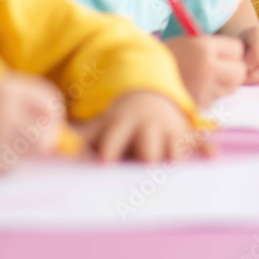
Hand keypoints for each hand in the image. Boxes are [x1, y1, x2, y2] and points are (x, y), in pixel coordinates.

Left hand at [76, 91, 211, 162]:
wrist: (149, 95)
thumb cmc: (119, 120)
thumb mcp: (98, 124)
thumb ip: (77, 139)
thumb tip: (46, 149)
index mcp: (123, 126)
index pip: (115, 140)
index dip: (110, 150)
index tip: (105, 163)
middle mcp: (148, 128)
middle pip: (149, 144)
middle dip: (149, 153)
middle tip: (148, 163)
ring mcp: (168, 131)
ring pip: (175, 143)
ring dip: (177, 152)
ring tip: (179, 163)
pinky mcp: (186, 135)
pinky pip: (199, 141)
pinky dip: (206, 148)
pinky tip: (213, 158)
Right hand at [165, 35, 245, 107]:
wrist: (137, 77)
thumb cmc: (164, 57)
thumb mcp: (188, 43)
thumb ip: (212, 48)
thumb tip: (238, 54)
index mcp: (204, 47)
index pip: (237, 48)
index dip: (231, 52)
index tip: (221, 54)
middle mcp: (208, 68)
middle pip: (240, 71)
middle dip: (233, 70)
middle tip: (220, 69)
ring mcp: (204, 89)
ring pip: (231, 88)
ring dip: (223, 84)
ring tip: (206, 80)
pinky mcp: (198, 106)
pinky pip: (216, 100)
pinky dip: (211, 97)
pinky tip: (196, 91)